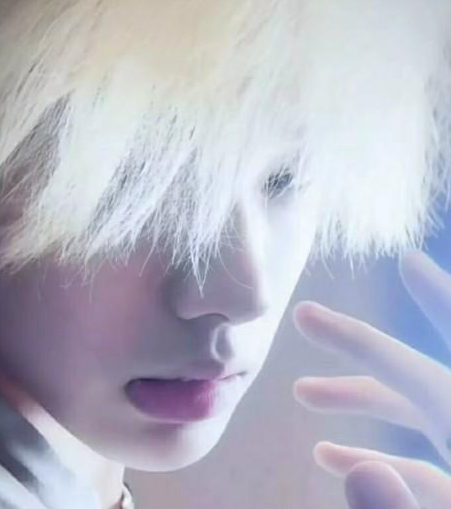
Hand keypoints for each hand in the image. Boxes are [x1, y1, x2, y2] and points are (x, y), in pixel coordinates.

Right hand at [293, 250, 450, 508]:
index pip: (424, 368)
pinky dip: (372, 452)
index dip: (427, 302)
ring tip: (302, 392)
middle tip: (305, 315)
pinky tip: (332, 457)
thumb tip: (361, 470)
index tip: (408, 258)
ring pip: (412, 415)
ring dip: (354, 397)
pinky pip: (418, 461)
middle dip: (357, 343)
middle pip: (415, 375)